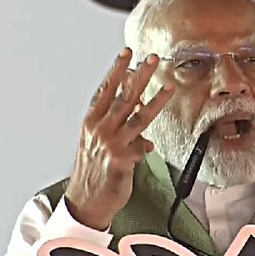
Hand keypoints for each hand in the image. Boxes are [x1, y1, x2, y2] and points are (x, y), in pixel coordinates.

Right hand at [65, 49, 174, 229]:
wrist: (85, 201)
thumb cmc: (93, 173)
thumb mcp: (99, 147)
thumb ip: (120, 134)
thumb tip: (144, 138)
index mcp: (92, 123)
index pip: (106, 90)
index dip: (117, 70)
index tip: (127, 53)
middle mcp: (100, 130)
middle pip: (124, 97)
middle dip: (139, 76)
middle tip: (152, 59)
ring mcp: (111, 144)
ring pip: (138, 117)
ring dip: (155, 100)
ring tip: (168, 86)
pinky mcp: (121, 160)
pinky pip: (141, 148)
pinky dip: (146, 147)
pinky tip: (149, 148)